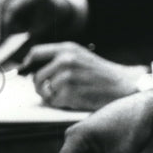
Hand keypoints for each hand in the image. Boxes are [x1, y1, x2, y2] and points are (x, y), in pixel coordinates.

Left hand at [20, 42, 143, 109]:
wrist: (124, 85)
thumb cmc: (103, 74)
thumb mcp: (82, 57)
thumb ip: (60, 59)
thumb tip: (32, 70)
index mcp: (68, 48)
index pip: (35, 53)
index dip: (28, 65)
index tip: (28, 73)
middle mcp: (65, 59)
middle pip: (36, 76)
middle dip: (41, 87)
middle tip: (52, 91)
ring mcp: (66, 76)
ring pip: (43, 90)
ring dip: (52, 96)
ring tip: (68, 94)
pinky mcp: (69, 92)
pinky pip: (53, 101)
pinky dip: (61, 104)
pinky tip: (75, 99)